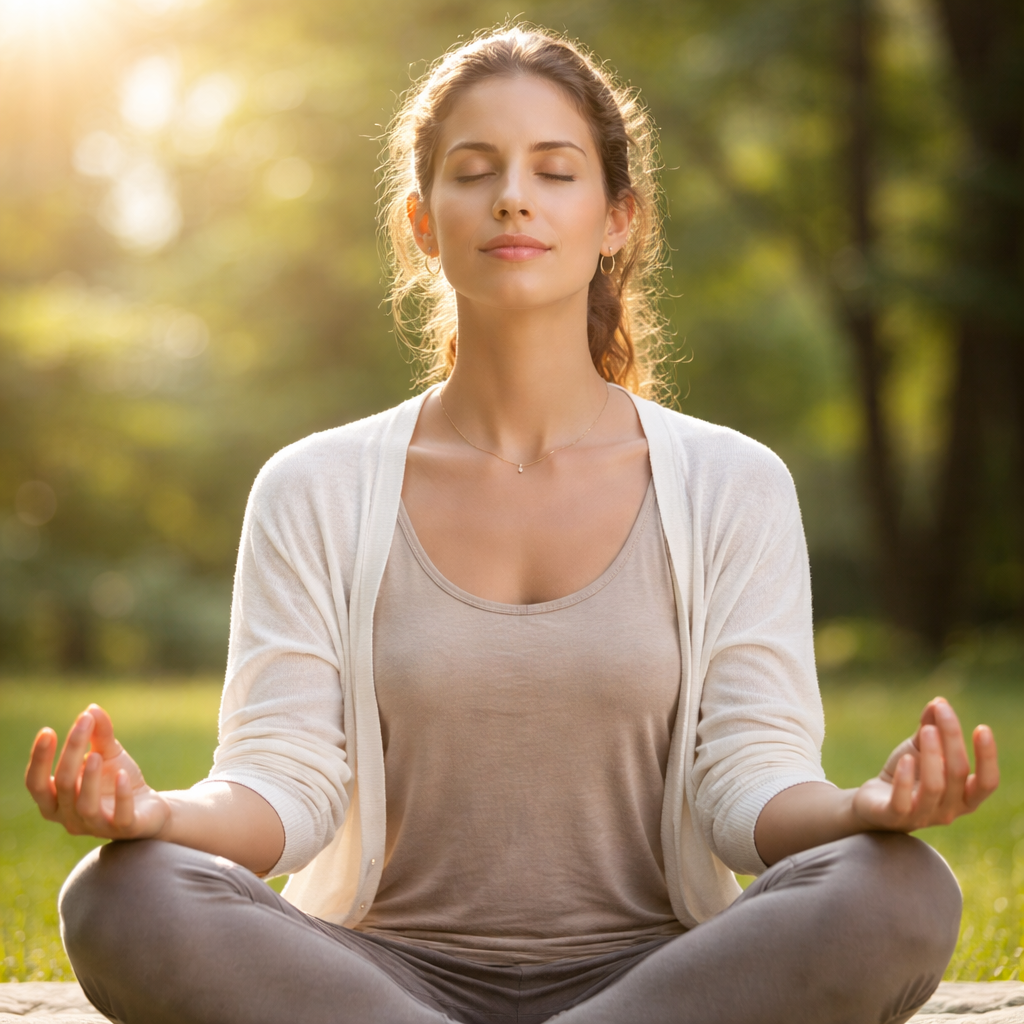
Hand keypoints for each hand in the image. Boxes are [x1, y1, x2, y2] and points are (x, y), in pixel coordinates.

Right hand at [25, 704, 169, 839]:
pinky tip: (122, 775)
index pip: (37, 784)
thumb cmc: (118, 781)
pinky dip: (120, 796)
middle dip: (71, 753)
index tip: (48, 731)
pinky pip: (119, 816)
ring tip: (96, 754)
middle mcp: (70, 817)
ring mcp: (97, 826)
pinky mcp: (124, 829)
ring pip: (85, 806)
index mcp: (57, 801)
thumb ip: (99, 734)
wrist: (150, 808)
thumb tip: (91, 709)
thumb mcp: (109, 753)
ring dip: (89, 778)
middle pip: (63, 786)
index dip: (39, 760)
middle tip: (83, 723)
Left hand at [851, 696, 998, 831]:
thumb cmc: (906, 775)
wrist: (873, 802)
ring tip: (927, 729)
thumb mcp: (919, 749)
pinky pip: (903, 801)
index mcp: (964, 797)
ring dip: (932, 755)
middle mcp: (949, 811)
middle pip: (958, 774)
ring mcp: (923, 817)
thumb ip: (930, 728)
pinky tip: (905, 758)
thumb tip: (938, 702)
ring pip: (935, 787)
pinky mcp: (895, 817)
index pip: (988, 782)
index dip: (987, 757)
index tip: (982, 728)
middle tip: (942, 711)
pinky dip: (905, 779)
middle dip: (952, 739)